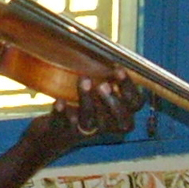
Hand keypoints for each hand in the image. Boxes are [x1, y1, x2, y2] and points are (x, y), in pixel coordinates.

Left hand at [21, 70, 144, 162]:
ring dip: (87, 101)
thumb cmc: (82, 107)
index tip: (118, 69)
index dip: (130, 88)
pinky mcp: (62, 131)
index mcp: (119, 114)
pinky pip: (63, 125)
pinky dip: (62, 113)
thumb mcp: (98, 92)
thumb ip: (108, 78)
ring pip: (90, 121)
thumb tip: (111, 53)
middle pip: (120, 122)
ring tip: (84, 80)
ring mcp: (84, 131)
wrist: (53, 135)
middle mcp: (106, 126)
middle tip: (103, 85)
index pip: (135, 104)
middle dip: (114, 103)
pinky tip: (60, 101)